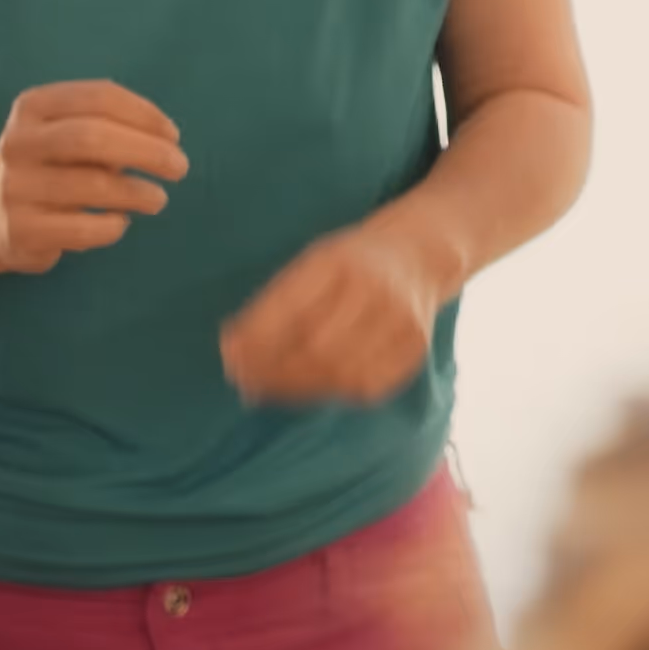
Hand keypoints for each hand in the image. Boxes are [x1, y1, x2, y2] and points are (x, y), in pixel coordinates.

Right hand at [0, 81, 188, 274]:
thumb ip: (112, 127)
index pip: (98, 97)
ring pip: (91, 185)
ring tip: (157, 199)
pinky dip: (113, 226)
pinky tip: (120, 222)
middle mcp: (18, 143)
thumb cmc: (53, 166)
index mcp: (33, 107)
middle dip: (147, 151)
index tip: (173, 135)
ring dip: (138, 192)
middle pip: (92, 137)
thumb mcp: (71, 132)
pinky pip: (83, 228)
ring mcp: (14, 187)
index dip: (145, 114)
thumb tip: (166, 142)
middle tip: (179, 167)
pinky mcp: (20, 230)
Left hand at [222, 223, 452, 404]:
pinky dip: (331, 392)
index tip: (230, 357)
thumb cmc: (350, 263)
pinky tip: (309, 387)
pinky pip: (367, 385)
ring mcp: (402, 321)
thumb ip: (273, 304)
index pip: (291, 310)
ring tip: (270, 389)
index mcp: (342, 261)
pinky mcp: (415, 348)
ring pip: (341, 374)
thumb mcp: (311, 264)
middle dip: (274, 372)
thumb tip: (232, 351)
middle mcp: (377, 291)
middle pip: (317, 350)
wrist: (418, 257)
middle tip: (245, 382)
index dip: (256, 341)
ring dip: (297, 388)